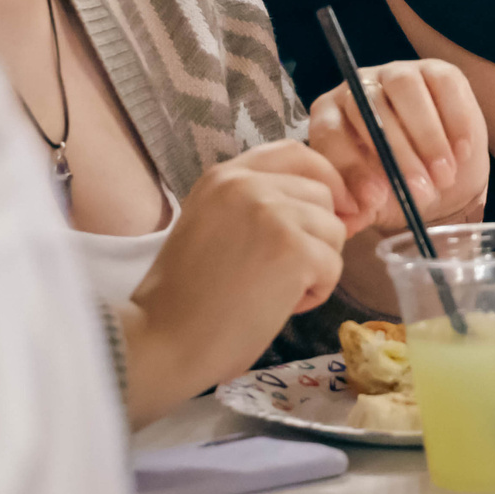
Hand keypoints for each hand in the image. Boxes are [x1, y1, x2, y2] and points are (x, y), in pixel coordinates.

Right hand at [122, 141, 349, 423]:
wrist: (161, 340)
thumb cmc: (183, 300)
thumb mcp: (211, 227)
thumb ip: (256, 208)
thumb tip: (329, 210)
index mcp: (223, 176)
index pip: (294, 153)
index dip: (324, 178)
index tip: (334, 207)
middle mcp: (247, 183)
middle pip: (321, 195)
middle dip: (317, 235)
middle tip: (283, 274)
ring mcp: (272, 213)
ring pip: (333, 231)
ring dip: (316, 267)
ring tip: (274, 292)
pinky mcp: (293, 249)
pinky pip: (332, 266)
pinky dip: (315, 294)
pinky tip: (278, 306)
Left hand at [307, 59, 489, 233]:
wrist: (441, 178)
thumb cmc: (398, 187)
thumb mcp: (376, 203)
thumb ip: (358, 210)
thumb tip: (344, 224)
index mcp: (330, 115)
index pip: (331, 132)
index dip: (351, 167)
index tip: (374, 200)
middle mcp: (359, 87)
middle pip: (369, 107)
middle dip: (397, 154)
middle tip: (420, 193)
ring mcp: (398, 74)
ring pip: (405, 89)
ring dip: (427, 137)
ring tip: (443, 176)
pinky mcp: (437, 71)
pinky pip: (444, 85)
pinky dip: (455, 121)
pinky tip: (461, 153)